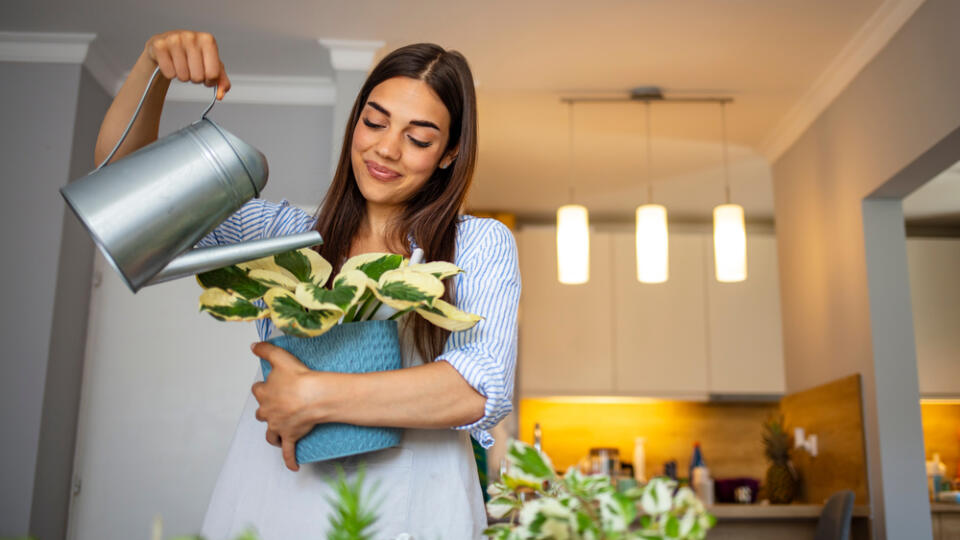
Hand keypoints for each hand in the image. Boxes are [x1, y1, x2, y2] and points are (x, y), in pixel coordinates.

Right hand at [144, 30, 231, 99]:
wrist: (167, 46)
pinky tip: (170, 63)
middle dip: (195, 78)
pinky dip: (170, 74)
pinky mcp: (159, 45)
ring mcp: (174, 39)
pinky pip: (169, 73)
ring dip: (182, 76)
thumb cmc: (193, 56)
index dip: (209, 81)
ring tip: (180, 66)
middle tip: (191, 69)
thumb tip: (220, 95)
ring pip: (183, 76)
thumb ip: (221, 81)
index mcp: (208, 40)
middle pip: (198, 77)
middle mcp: (191, 36)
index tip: (205, 75)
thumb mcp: (211, 66)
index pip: (213, 74)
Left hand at [250, 342, 322, 470]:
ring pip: (270, 433)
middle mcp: (268, 411)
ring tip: (277, 433)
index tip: (270, 385)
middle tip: (278, 406)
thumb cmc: (299, 378)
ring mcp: (278, 426)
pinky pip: (288, 451)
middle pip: (261, 413)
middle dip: (267, 410)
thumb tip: (253, 346)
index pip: (258, 390)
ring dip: (273, 433)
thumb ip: (266, 350)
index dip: (263, 387)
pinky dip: (290, 460)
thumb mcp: (280, 357)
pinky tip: (293, 467)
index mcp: (265, 394)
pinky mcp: (290, 437)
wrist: (313, 396)